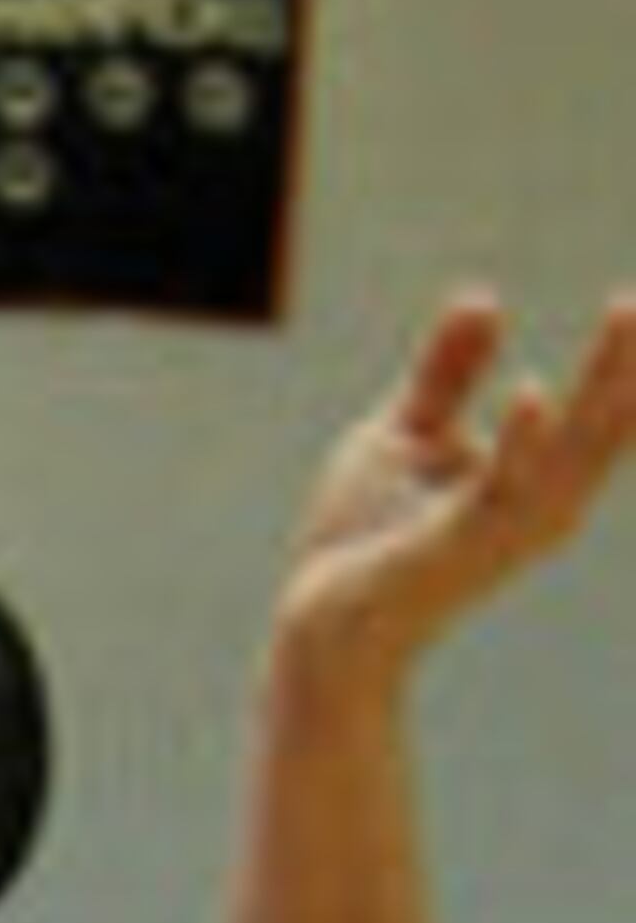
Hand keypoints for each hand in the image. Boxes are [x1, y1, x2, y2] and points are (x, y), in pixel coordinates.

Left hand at [280, 287, 635, 677]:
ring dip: (600, 385)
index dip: (626, 361)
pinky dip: (518, 442)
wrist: (317, 627)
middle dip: (627, 363)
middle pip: (601, 428)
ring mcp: (501, 532)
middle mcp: (538, 509)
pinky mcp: (453, 550)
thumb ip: (448, 371)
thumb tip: (484, 295)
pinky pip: (496, 493)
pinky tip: (532, 392)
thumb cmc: (363, 539)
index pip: (601, 416)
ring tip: (625, 315)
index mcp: (534, 481)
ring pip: (568, 453)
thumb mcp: (408, 432)